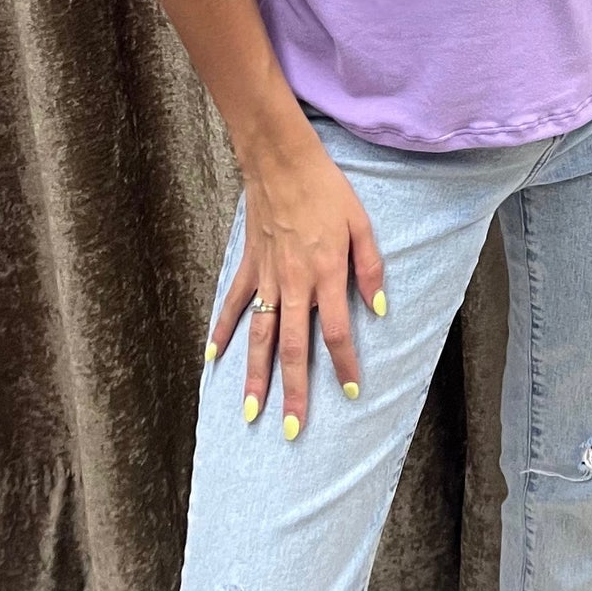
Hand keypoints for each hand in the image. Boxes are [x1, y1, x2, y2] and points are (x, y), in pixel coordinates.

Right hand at [205, 137, 386, 438]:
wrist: (282, 159)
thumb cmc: (327, 189)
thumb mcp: (361, 223)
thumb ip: (370, 268)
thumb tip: (379, 310)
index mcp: (326, 273)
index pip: (335, 331)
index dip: (343, 364)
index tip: (349, 393)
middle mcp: (294, 282)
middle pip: (292, 346)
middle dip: (294, 391)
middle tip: (292, 430)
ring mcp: (266, 276)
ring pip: (259, 336)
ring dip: (255, 376)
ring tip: (252, 412)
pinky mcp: (248, 265)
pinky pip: (233, 304)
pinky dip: (221, 331)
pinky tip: (212, 359)